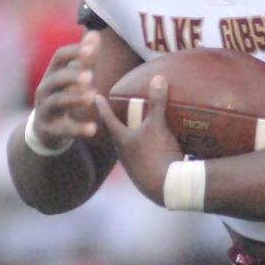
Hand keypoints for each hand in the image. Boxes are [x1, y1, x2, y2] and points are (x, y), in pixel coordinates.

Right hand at [29, 30, 102, 150]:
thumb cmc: (64, 97)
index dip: (73, 52)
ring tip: (92, 96)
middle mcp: (45, 90)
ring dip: (74, 98)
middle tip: (90, 76)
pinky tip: (93, 129)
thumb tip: (95, 34)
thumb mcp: (74, 77)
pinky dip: (77, 129)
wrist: (46, 130)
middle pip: (55, 79)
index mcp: (52, 74)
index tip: (90, 49)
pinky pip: (63, 129)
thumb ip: (85, 58)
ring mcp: (45, 110)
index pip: (59, 58)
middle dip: (71, 76)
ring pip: (56, 102)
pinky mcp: (49, 130)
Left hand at [94, 73, 183, 204]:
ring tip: (136, 130)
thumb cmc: (157, 153)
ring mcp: (134, 167)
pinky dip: (144, 151)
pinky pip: (142, 159)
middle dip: (115, 123)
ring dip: (130, 138)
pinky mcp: (145, 176)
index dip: (103, 106)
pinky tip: (154, 150)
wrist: (167, 187)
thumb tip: (158, 78)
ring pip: (129, 149)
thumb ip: (157, 102)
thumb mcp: (158, 125)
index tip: (96, 97)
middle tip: (115, 113)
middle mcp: (124, 154)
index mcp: (121, 140)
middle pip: (116, 135)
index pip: (108, 119)